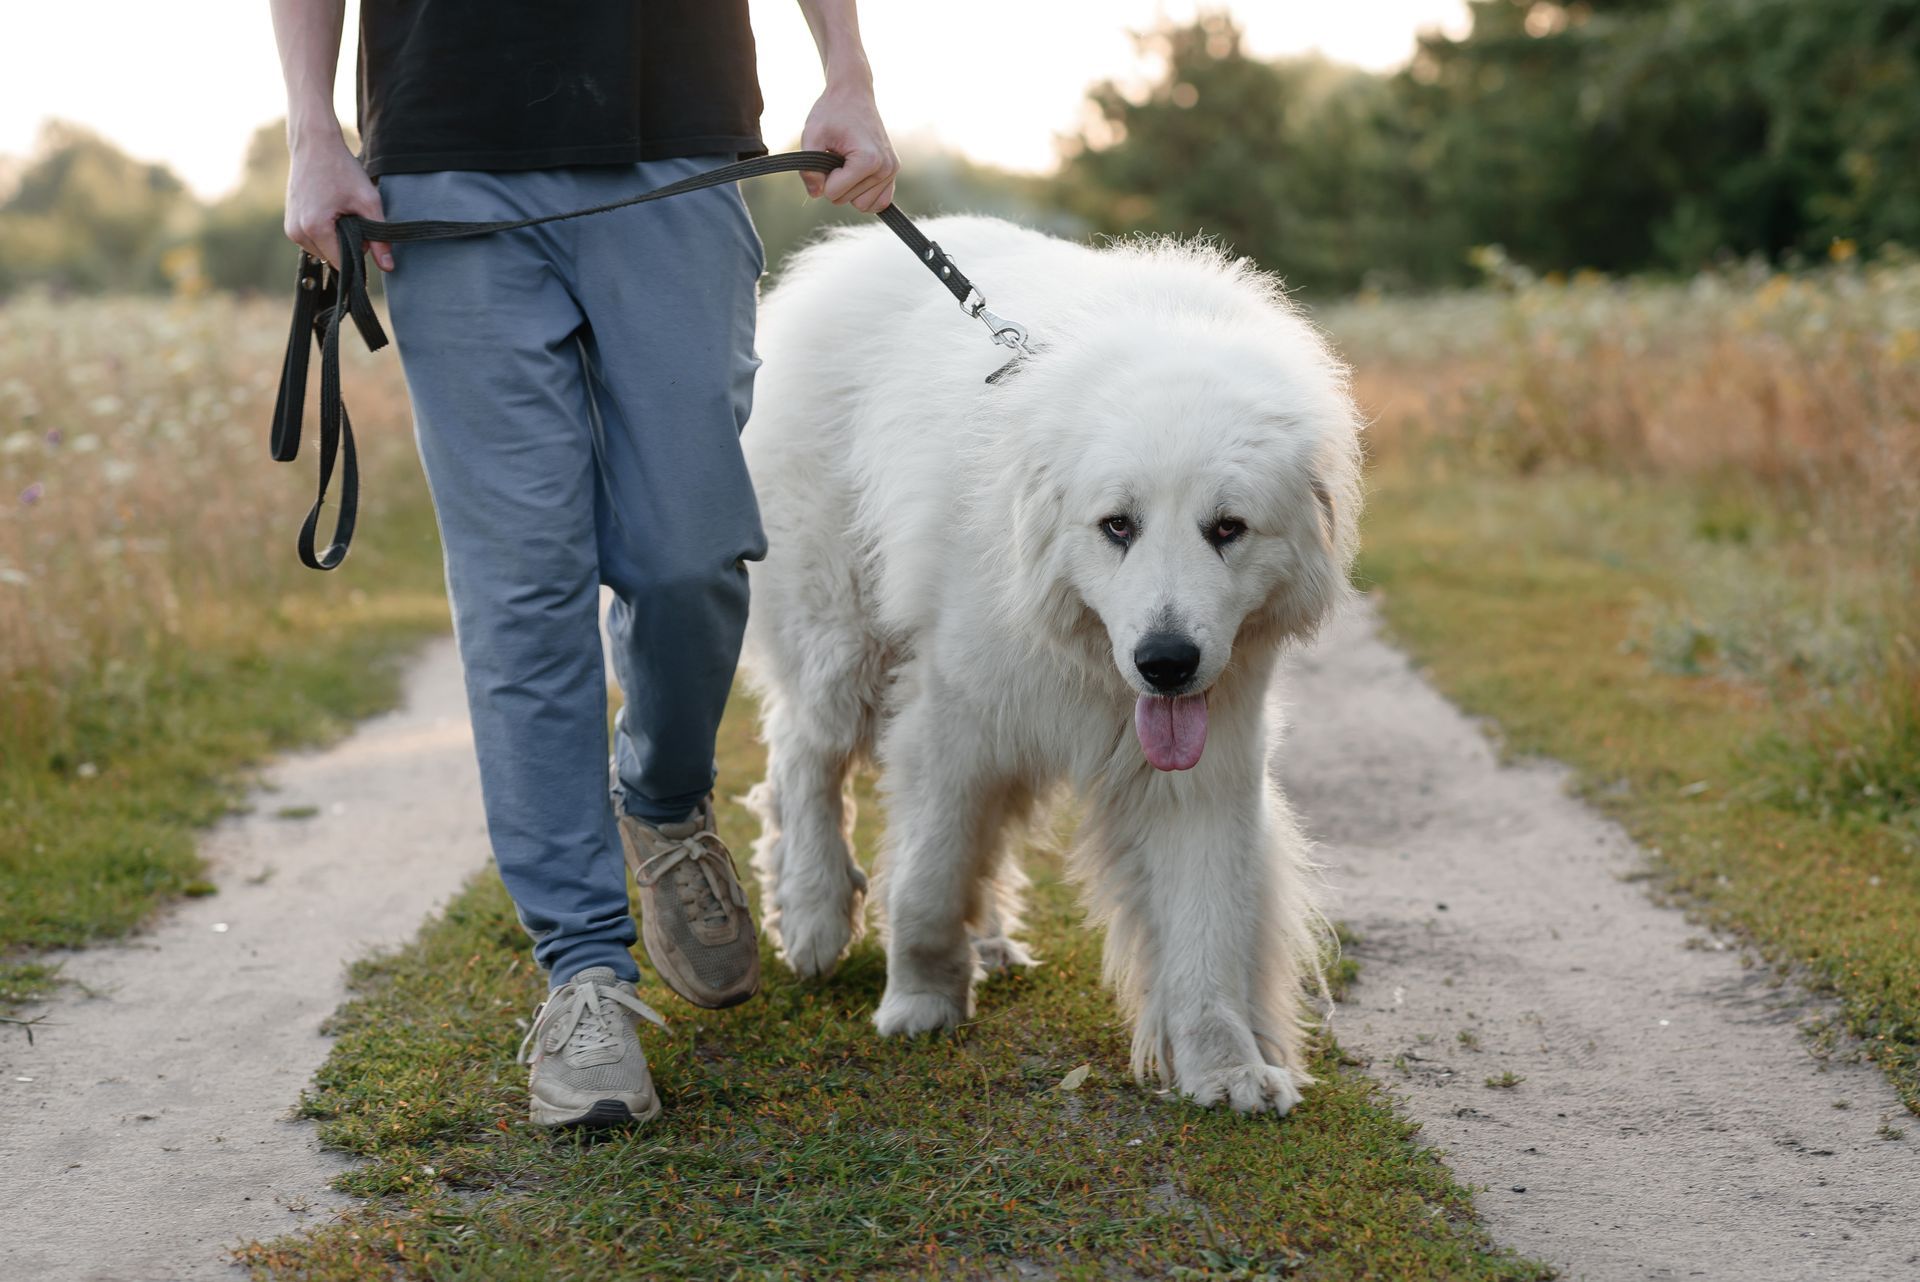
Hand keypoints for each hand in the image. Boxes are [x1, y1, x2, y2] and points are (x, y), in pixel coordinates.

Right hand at [284, 134, 393, 272]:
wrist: (314, 144)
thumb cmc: (341, 169)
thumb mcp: (368, 202)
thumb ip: (380, 237)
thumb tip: (389, 268)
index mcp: (314, 228)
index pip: (341, 263)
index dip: (358, 252)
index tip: (365, 234)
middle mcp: (296, 232)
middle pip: (331, 258)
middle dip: (346, 245)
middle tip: (352, 216)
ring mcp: (290, 228)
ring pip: (322, 251)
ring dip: (335, 239)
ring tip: (340, 211)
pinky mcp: (289, 223)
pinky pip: (313, 240)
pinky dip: (325, 232)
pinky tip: (329, 211)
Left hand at [800, 80, 898, 212]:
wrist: (853, 94)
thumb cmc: (831, 112)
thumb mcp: (811, 135)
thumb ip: (808, 168)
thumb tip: (815, 194)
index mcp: (868, 160)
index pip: (833, 194)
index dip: (823, 176)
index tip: (828, 154)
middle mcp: (885, 168)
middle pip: (847, 201)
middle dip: (835, 183)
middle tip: (836, 156)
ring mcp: (892, 171)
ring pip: (863, 206)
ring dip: (849, 189)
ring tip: (847, 162)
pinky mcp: (893, 172)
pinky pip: (879, 202)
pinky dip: (864, 195)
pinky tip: (857, 176)